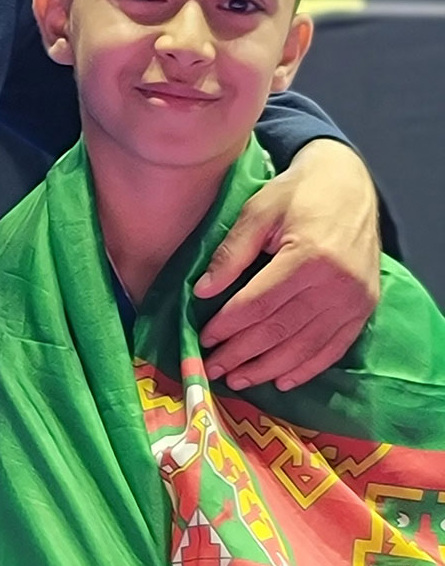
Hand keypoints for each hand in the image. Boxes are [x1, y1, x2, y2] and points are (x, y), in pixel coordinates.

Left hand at [195, 141, 380, 391]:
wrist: (350, 185)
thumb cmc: (299, 194)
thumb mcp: (259, 211)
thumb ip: (231, 253)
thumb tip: (202, 291)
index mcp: (308, 256)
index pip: (257, 304)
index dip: (227, 326)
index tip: (203, 339)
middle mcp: (335, 283)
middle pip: (279, 330)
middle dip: (241, 354)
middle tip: (212, 368)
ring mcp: (354, 300)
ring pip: (305, 347)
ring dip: (268, 368)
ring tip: (238, 379)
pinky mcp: (364, 308)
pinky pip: (334, 348)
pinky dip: (306, 368)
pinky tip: (281, 380)